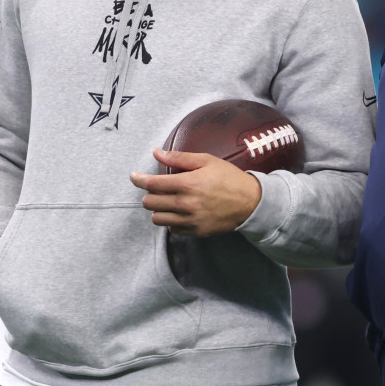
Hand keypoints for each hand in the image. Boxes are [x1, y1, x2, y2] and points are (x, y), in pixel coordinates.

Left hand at [131, 149, 262, 236]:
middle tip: (159, 188)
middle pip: (150, 203)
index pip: (152, 184)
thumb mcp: (206, 161)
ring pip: (157, 218)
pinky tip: (180, 212)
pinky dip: (171, 220)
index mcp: (187, 184)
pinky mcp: (195, 232)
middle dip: (150, 194)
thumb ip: (179, 158)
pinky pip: (171, 229)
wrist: (250, 202)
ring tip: (169, 201)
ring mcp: (190, 220)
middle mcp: (186, 204)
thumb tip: (156, 153)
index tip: (134, 177)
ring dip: (159, 209)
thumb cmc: (228, 178)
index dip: (139, 180)